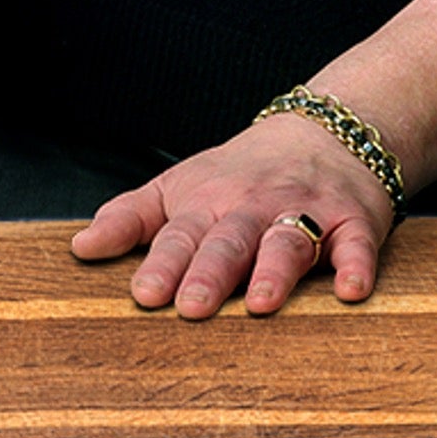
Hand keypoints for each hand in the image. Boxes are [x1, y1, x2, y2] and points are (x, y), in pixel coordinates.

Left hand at [69, 112, 394, 316]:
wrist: (323, 130)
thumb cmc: (240, 173)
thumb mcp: (179, 186)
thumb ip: (130, 218)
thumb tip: (79, 250)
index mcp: (207, 202)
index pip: (180, 235)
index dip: (161, 264)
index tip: (143, 295)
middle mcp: (253, 206)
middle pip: (229, 238)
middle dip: (210, 271)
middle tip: (193, 307)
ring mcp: (304, 211)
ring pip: (287, 239)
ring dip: (274, 270)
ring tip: (261, 303)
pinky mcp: (353, 221)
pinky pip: (357, 244)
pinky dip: (357, 265)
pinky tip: (353, 291)